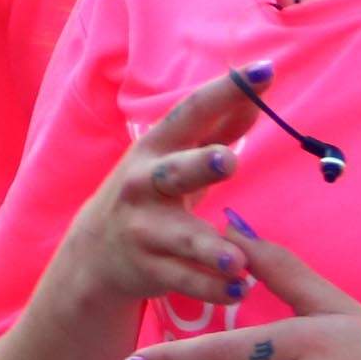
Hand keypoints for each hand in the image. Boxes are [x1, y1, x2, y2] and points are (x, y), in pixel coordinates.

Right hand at [56, 66, 268, 315]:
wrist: (96, 251)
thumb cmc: (151, 192)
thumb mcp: (176, 157)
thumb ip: (218, 128)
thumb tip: (257, 95)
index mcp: (156, 148)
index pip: (192, 113)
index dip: (227, 91)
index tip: (264, 71)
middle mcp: (145, 185)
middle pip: (175, 171)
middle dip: (200, 164)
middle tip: (228, 161)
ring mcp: (144, 230)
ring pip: (181, 237)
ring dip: (209, 248)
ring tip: (235, 260)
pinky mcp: (148, 270)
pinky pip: (184, 280)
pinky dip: (212, 286)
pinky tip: (239, 288)